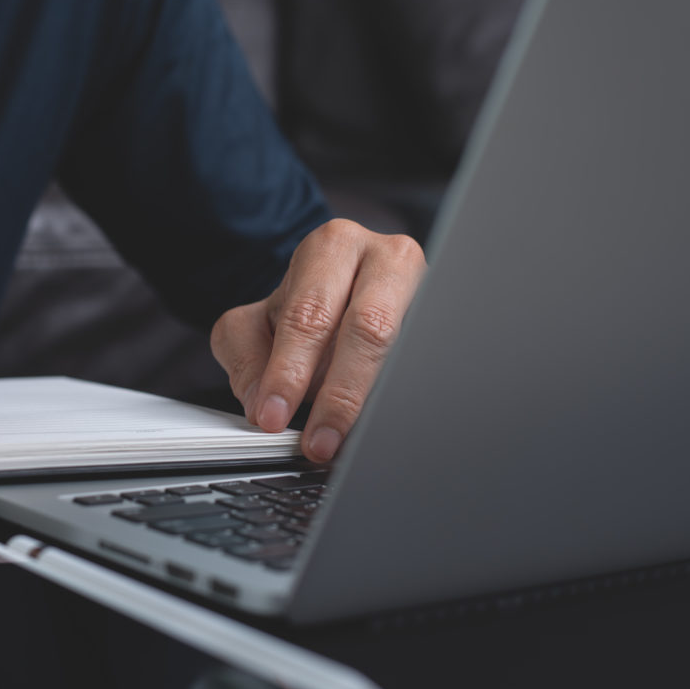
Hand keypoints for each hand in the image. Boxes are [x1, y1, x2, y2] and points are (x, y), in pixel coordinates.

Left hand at [211, 219, 425, 462]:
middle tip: (318, 441)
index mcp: (334, 247)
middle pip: (369, 326)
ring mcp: (426, 289)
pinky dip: (395, 400)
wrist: (345, 294)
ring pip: (405, 349)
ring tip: (345, 439)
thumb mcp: (255, 323)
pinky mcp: (443, 321)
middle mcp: (387, 258)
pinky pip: (423, 366)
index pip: (310, 313)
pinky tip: (375, 427)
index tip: (273, 416)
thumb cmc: (304, 310)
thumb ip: (246, 357)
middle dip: (339, 393)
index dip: (289, 371)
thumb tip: (261, 403)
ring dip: (372, 399)